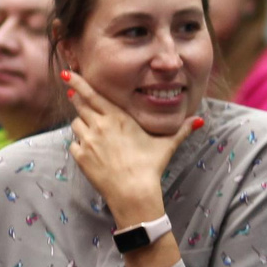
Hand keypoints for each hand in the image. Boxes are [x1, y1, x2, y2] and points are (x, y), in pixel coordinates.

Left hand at [62, 71, 200, 229]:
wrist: (133, 192)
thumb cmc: (150, 167)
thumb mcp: (167, 145)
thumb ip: (182, 130)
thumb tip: (199, 120)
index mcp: (117, 117)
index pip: (91, 94)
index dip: (78, 83)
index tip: (67, 74)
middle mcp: (100, 125)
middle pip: (80, 104)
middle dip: (76, 98)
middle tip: (73, 94)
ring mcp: (88, 141)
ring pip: (76, 124)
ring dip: (81, 124)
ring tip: (92, 131)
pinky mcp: (81, 157)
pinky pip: (74, 144)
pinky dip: (79, 145)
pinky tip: (90, 150)